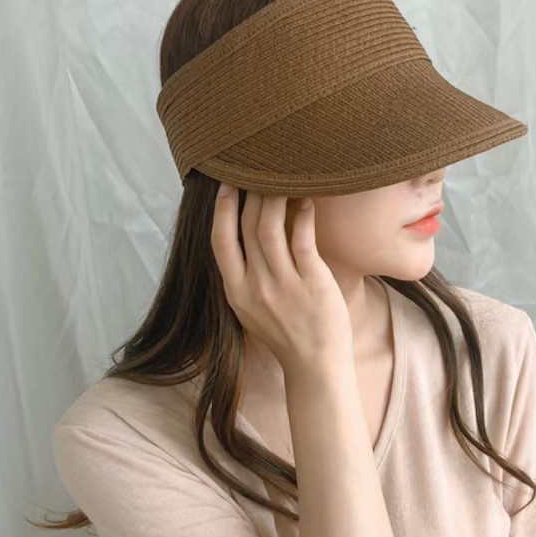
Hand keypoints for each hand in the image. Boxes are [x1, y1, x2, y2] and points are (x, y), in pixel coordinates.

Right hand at [211, 185, 353, 373]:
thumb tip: (243, 237)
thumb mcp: (252, 309)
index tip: (225, 183)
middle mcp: (255, 286)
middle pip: (245, 226)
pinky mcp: (311, 282)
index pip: (219, 241)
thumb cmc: (288, 335)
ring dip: (274, 197)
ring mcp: (283, 284)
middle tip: (259, 170)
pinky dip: (302, 214)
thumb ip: (246, 277)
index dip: (220, 208)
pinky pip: (302, 239)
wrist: (315, 366)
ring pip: (270, 227)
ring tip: (284, 177)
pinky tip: (307, 199)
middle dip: (250, 194)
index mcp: (235, 291)